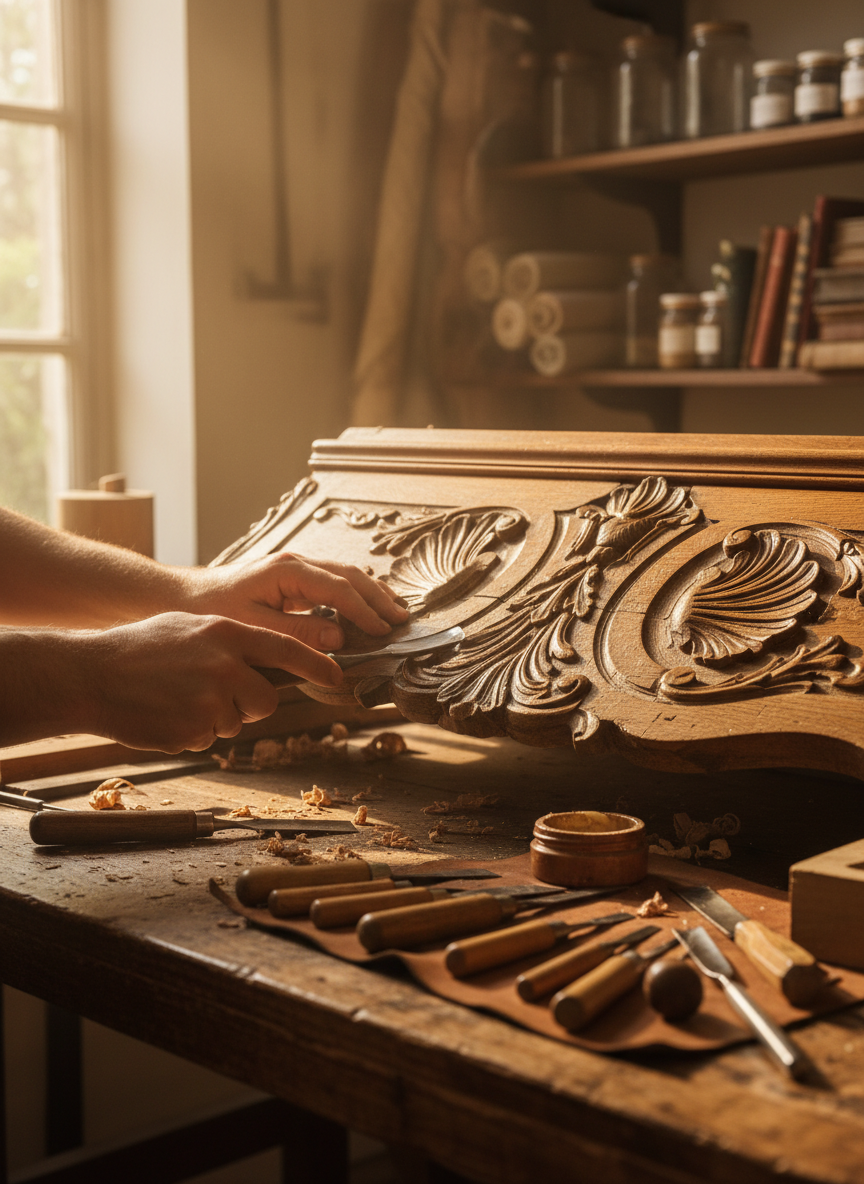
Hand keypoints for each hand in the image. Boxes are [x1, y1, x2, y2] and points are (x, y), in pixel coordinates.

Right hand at [84, 612, 342, 751]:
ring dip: (214, 718)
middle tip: (214, 694)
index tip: (338, 678)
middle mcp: (225, 666)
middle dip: (249, 704)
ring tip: (177, 698)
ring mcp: (211, 700)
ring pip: (236, 722)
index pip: (288, 650)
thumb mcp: (189, 628)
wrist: (89, 675)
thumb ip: (230, 641)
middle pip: (266, 700)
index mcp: (226, 633)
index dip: (318, 666)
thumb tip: (267, 656)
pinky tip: (165, 714)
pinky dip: (191, 731)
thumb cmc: (138, 649)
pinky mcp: (194, 730)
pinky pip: (208, 738)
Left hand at [179, 553, 408, 650]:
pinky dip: (355, 595)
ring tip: (395, 612)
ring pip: (346, 575)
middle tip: (402, 620)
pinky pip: (334, 583)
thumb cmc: (214, 612)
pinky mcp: (294, 579)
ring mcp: (296, 568)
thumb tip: (338, 636)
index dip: (364, 611)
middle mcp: (296, 562)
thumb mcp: (254, 627)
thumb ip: (297, 632)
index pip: (339, 589)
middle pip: (350, 575)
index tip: (383, 631)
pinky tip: (368, 608)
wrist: (187, 599)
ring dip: (372, 594)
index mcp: (287, 570)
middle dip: (378, 597)